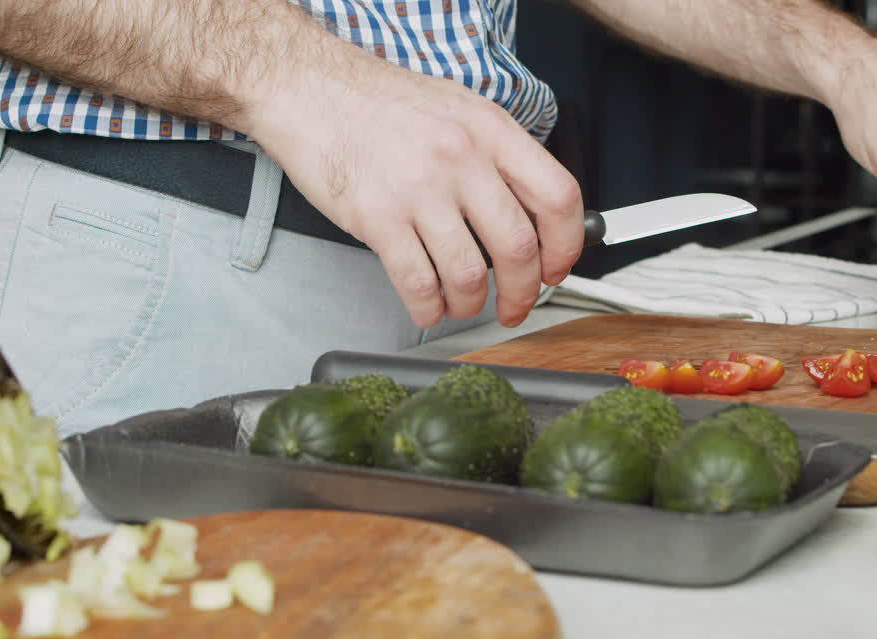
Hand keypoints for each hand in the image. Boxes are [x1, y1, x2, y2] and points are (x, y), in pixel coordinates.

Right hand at [245, 43, 583, 328]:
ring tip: (465, 304)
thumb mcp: (459, 110)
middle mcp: (461, 158)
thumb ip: (498, 156)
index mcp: (490, 130)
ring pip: (470, 275)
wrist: (310, 90)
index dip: (566, 245)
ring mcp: (418, 190)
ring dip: (473, 304)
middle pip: (518, 247)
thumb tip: (532, 212)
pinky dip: (430, 309)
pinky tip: (430, 307)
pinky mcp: (377, 218)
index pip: (557, 197)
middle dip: (523, 292)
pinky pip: (419, 284)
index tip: (557, 267)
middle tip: (516, 305)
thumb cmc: (379, 102)